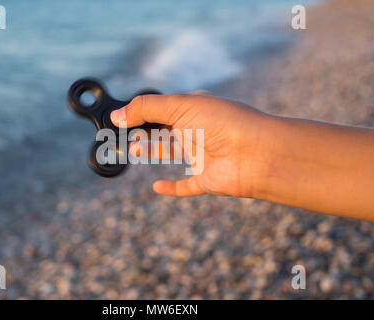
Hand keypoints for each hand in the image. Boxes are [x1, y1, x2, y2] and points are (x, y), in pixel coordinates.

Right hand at [110, 92, 273, 197]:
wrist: (256, 153)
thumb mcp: (179, 106)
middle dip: (143, 132)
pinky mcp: (207, 180)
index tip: (118, 119)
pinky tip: (158, 187)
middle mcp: (198, 131)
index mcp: (193, 109)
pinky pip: (186, 186)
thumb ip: (145, 109)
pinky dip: (172, 188)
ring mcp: (202, 156)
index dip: (140, 113)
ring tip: (134, 150)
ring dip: (153, 152)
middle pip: (163, 131)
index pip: (161, 109)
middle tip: (122, 135)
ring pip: (172, 154)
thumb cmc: (221, 122)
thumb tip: (116, 116)